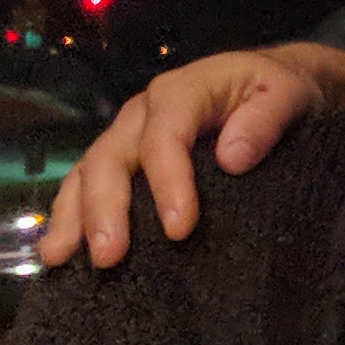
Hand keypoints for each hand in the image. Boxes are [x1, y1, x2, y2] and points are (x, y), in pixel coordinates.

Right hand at [35, 43, 344, 267]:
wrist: (268, 86)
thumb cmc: (278, 91)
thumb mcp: (287, 93)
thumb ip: (265, 119)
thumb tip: (232, 158)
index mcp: (181, 92)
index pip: (165, 135)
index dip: (168, 181)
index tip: (179, 229)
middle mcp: (142, 114)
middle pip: (112, 157)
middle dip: (106, 208)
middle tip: (109, 256)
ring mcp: (126, 138)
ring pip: (86, 173)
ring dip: (72, 216)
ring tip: (60, 259)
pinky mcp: (122, 162)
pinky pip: (85, 186)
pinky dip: (69, 217)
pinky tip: (57, 254)